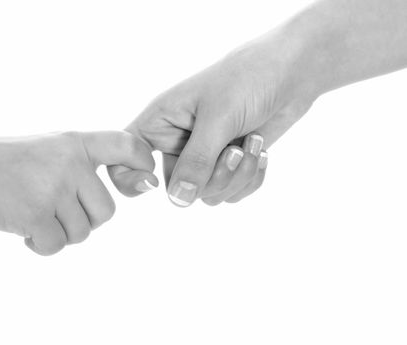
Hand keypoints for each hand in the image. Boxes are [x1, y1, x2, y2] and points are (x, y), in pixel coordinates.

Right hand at [0, 131, 156, 254]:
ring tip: (32, 217)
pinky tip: (23, 230)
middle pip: (106, 211)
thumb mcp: (45, 147)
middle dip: (85, 221)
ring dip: (59, 234)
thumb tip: (125, 186)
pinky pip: (56, 245)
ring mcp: (53, 187)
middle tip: (57, 214)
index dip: (143, 164)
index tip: (144, 182)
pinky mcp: (35, 214)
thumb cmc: (0, 163)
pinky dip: (40, 246)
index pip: (126, 145)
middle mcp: (69, 162)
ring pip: (82, 232)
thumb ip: (78, 162)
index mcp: (74, 142)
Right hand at [111, 29, 317, 205]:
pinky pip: (231, 192)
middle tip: (232, 149)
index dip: (130, 176)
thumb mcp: (217, 119)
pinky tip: (260, 151)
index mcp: (160, 122)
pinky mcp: (228, 164)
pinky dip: (250, 178)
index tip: (152, 181)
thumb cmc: (247, 79)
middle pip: (178, 188)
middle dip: (212, 176)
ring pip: (208, 194)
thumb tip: (179, 200)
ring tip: (251, 143)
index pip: (125, 157)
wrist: (292, 71)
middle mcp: (177, 142)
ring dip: (236, 176)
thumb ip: (196, 161)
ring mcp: (203, 155)